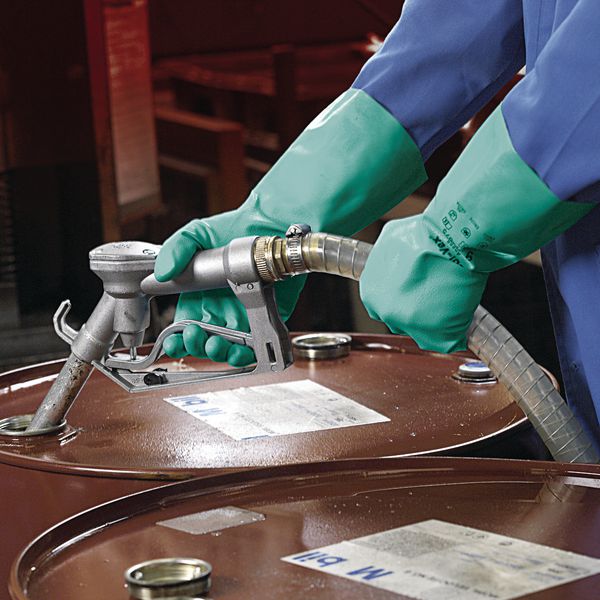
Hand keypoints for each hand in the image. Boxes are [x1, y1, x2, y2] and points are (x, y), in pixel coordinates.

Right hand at [155, 218, 304, 365]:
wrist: (269, 223)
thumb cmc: (234, 228)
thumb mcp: (197, 234)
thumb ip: (176, 249)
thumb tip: (161, 274)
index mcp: (200, 294)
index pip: (184, 324)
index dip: (177, 337)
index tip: (174, 341)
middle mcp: (221, 307)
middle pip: (204, 339)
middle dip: (196, 346)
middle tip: (195, 337)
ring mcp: (244, 314)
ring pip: (227, 346)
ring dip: (218, 353)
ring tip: (214, 345)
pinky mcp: (268, 316)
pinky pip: (256, 343)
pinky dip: (246, 354)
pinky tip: (238, 351)